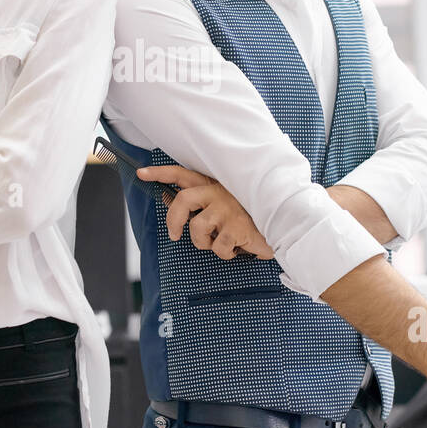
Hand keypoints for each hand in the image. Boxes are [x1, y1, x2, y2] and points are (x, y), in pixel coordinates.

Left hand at [136, 165, 274, 260]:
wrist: (284, 224)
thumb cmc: (251, 215)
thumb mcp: (225, 204)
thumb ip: (201, 202)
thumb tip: (170, 201)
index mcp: (214, 185)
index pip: (182, 174)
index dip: (160, 174)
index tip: (142, 174)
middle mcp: (219, 193)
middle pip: (183, 201)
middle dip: (173, 220)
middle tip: (175, 235)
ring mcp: (228, 209)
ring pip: (197, 229)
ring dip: (204, 243)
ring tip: (220, 242)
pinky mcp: (237, 227)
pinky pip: (217, 247)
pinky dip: (224, 253)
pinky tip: (236, 247)